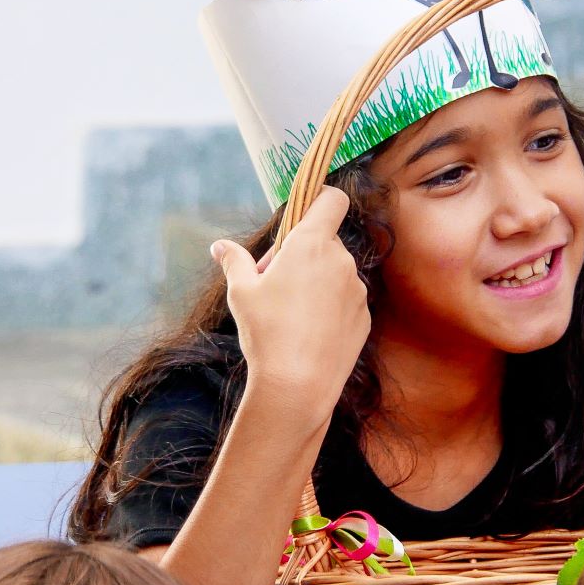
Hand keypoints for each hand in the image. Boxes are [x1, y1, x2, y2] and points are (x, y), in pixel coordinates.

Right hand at [212, 186, 369, 421]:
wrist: (298, 385)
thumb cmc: (266, 331)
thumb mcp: (240, 292)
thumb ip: (234, 261)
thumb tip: (219, 246)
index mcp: (311, 244)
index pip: (331, 200)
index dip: (319, 199)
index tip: (301, 214)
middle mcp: (341, 261)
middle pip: (325, 241)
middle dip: (302, 253)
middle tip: (273, 281)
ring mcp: (356, 290)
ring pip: (335, 273)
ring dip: (316, 281)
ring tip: (288, 313)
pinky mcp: (364, 318)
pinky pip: (345, 300)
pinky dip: (330, 307)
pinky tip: (307, 332)